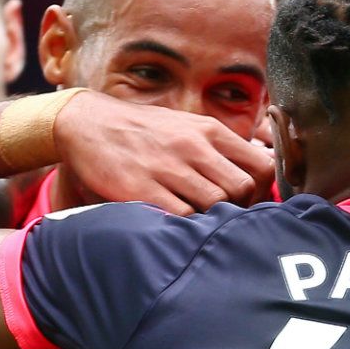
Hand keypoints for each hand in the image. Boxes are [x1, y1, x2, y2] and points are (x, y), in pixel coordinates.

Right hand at [54, 90, 274, 213]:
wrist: (87, 123)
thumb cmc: (143, 131)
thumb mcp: (187, 126)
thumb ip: (219, 148)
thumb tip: (255, 176)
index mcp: (209, 130)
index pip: (261, 165)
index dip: (262, 191)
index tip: (249, 202)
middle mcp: (193, 146)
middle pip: (242, 189)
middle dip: (239, 209)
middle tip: (224, 218)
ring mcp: (167, 167)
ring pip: (215, 204)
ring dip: (211, 218)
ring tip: (198, 220)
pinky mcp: (142, 188)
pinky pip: (181, 216)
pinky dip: (185, 225)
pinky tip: (177, 224)